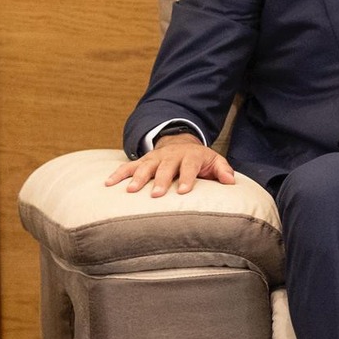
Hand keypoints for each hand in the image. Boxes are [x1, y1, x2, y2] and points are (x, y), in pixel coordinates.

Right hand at [104, 132, 236, 196]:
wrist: (181, 144)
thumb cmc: (199, 160)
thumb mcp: (214, 161)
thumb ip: (223, 170)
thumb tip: (231, 182)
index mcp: (190, 156)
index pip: (189, 167)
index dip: (186, 178)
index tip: (183, 191)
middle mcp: (171, 156)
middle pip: (165, 167)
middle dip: (160, 180)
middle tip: (155, 194)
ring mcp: (155, 158)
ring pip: (145, 166)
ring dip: (137, 178)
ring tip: (130, 191)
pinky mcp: (142, 161)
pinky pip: (128, 166)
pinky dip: (118, 174)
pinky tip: (108, 183)